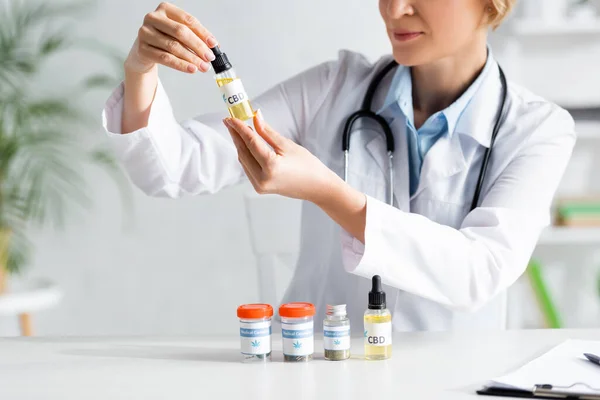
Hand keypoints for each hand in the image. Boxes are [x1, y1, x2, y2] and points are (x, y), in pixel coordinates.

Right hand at [124, 2, 218, 74]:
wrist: (145, 51)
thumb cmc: (165, 39)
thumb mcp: (179, 34)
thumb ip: (195, 36)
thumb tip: (214, 47)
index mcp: (165, 9)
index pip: (188, 20)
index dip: (203, 33)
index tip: (214, 44)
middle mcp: (153, 18)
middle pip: (180, 32)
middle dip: (198, 46)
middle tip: (209, 58)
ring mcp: (145, 33)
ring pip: (173, 47)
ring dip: (192, 58)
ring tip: (203, 66)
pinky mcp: (143, 49)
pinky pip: (165, 58)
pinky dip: (181, 65)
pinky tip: (191, 69)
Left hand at [223, 111, 338, 202]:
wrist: (317, 187)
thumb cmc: (307, 166)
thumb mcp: (287, 145)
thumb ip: (267, 132)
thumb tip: (255, 117)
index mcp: (271, 166)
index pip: (250, 142)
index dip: (239, 128)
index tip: (231, 117)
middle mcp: (262, 178)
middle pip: (243, 152)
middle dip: (236, 135)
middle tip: (230, 120)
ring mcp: (259, 185)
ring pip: (243, 161)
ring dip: (240, 145)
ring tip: (237, 129)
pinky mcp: (260, 188)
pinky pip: (248, 168)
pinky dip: (246, 155)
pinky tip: (245, 144)